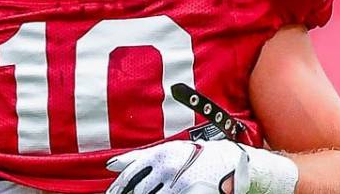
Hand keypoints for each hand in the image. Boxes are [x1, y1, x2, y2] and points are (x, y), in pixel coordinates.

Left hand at [104, 140, 249, 193]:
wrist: (229, 164)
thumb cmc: (195, 156)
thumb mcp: (166, 150)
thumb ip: (137, 158)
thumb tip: (110, 165)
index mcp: (159, 157)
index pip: (129, 178)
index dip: (118, 190)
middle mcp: (167, 170)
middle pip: (138, 192)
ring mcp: (179, 184)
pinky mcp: (190, 193)